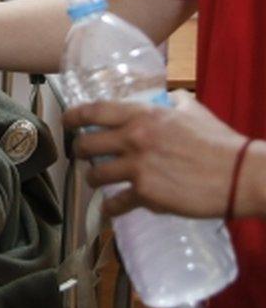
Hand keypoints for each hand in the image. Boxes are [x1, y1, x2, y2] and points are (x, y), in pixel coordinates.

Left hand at [63, 92, 246, 217]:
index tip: (66, 121)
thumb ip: (173, 103)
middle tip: (81, 155)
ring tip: (97, 180)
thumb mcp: (192, 110)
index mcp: (142, 115)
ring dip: (92, 179)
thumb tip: (167, 99)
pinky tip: (111, 208)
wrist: (240, 174)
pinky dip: (112, 208)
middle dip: (78, 151)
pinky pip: (116, 203)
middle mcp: (133, 138)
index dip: (73, 116)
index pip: (93, 111)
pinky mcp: (146, 194)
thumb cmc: (220, 142)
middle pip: (85, 144)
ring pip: (95, 174)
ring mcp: (137, 167)